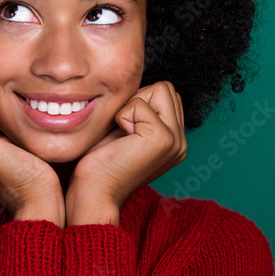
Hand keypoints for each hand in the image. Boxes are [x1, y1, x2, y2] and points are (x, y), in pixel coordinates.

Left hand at [64, 81, 185, 226]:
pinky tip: (120, 139)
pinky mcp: (163, 139)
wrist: (93, 192)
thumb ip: (141, 112)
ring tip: (123, 135)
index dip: (139, 102)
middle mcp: (181, 141)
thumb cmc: (100, 162)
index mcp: (175, 140)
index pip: (166, 94)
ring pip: (158, 89)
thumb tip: (138, 84)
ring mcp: (175, 141)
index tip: (125, 129)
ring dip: (131, 107)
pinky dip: (123, 116)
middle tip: (124, 131)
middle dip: (138, 101)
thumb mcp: (126, 131)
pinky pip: (140, 103)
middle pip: (166, 88)